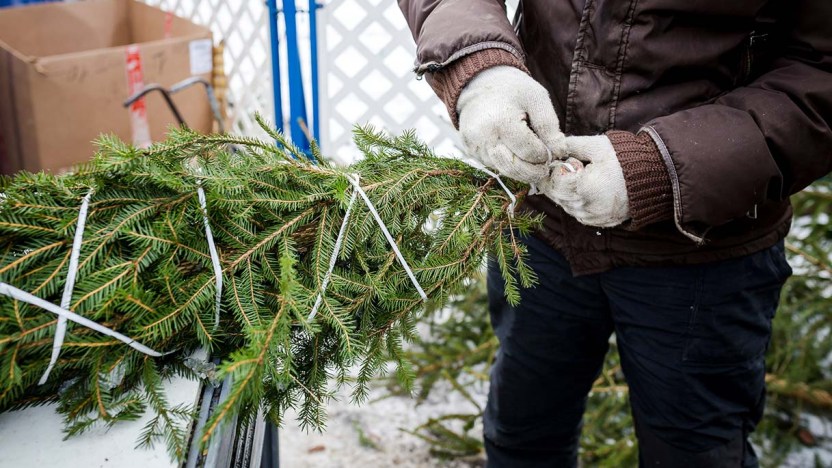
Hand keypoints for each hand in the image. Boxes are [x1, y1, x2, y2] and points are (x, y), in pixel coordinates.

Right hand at [457, 66, 565, 184]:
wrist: (479, 85)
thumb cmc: (512, 91)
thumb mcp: (537, 98)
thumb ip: (549, 125)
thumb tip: (559, 152)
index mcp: (502, 121)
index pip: (529, 152)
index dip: (545, 155)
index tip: (552, 151)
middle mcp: (484, 137)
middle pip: (514, 167)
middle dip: (534, 171)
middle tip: (545, 165)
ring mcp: (474, 146)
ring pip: (503, 170)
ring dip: (521, 171)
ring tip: (532, 161)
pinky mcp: (471, 152)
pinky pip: (494, 166)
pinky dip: (508, 164)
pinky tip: (515, 153)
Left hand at [539, 135, 629, 227]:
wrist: (653, 174)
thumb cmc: (625, 157)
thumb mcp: (597, 145)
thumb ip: (572, 145)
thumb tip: (555, 145)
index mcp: (584, 188)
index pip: (555, 184)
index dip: (556, 171)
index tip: (563, 162)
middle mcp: (588, 207)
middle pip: (559, 198)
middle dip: (557, 183)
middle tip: (565, 170)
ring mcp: (596, 217)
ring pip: (568, 208)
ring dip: (566, 195)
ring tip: (577, 179)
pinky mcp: (604, 221)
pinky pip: (581, 216)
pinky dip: (578, 205)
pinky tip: (585, 192)